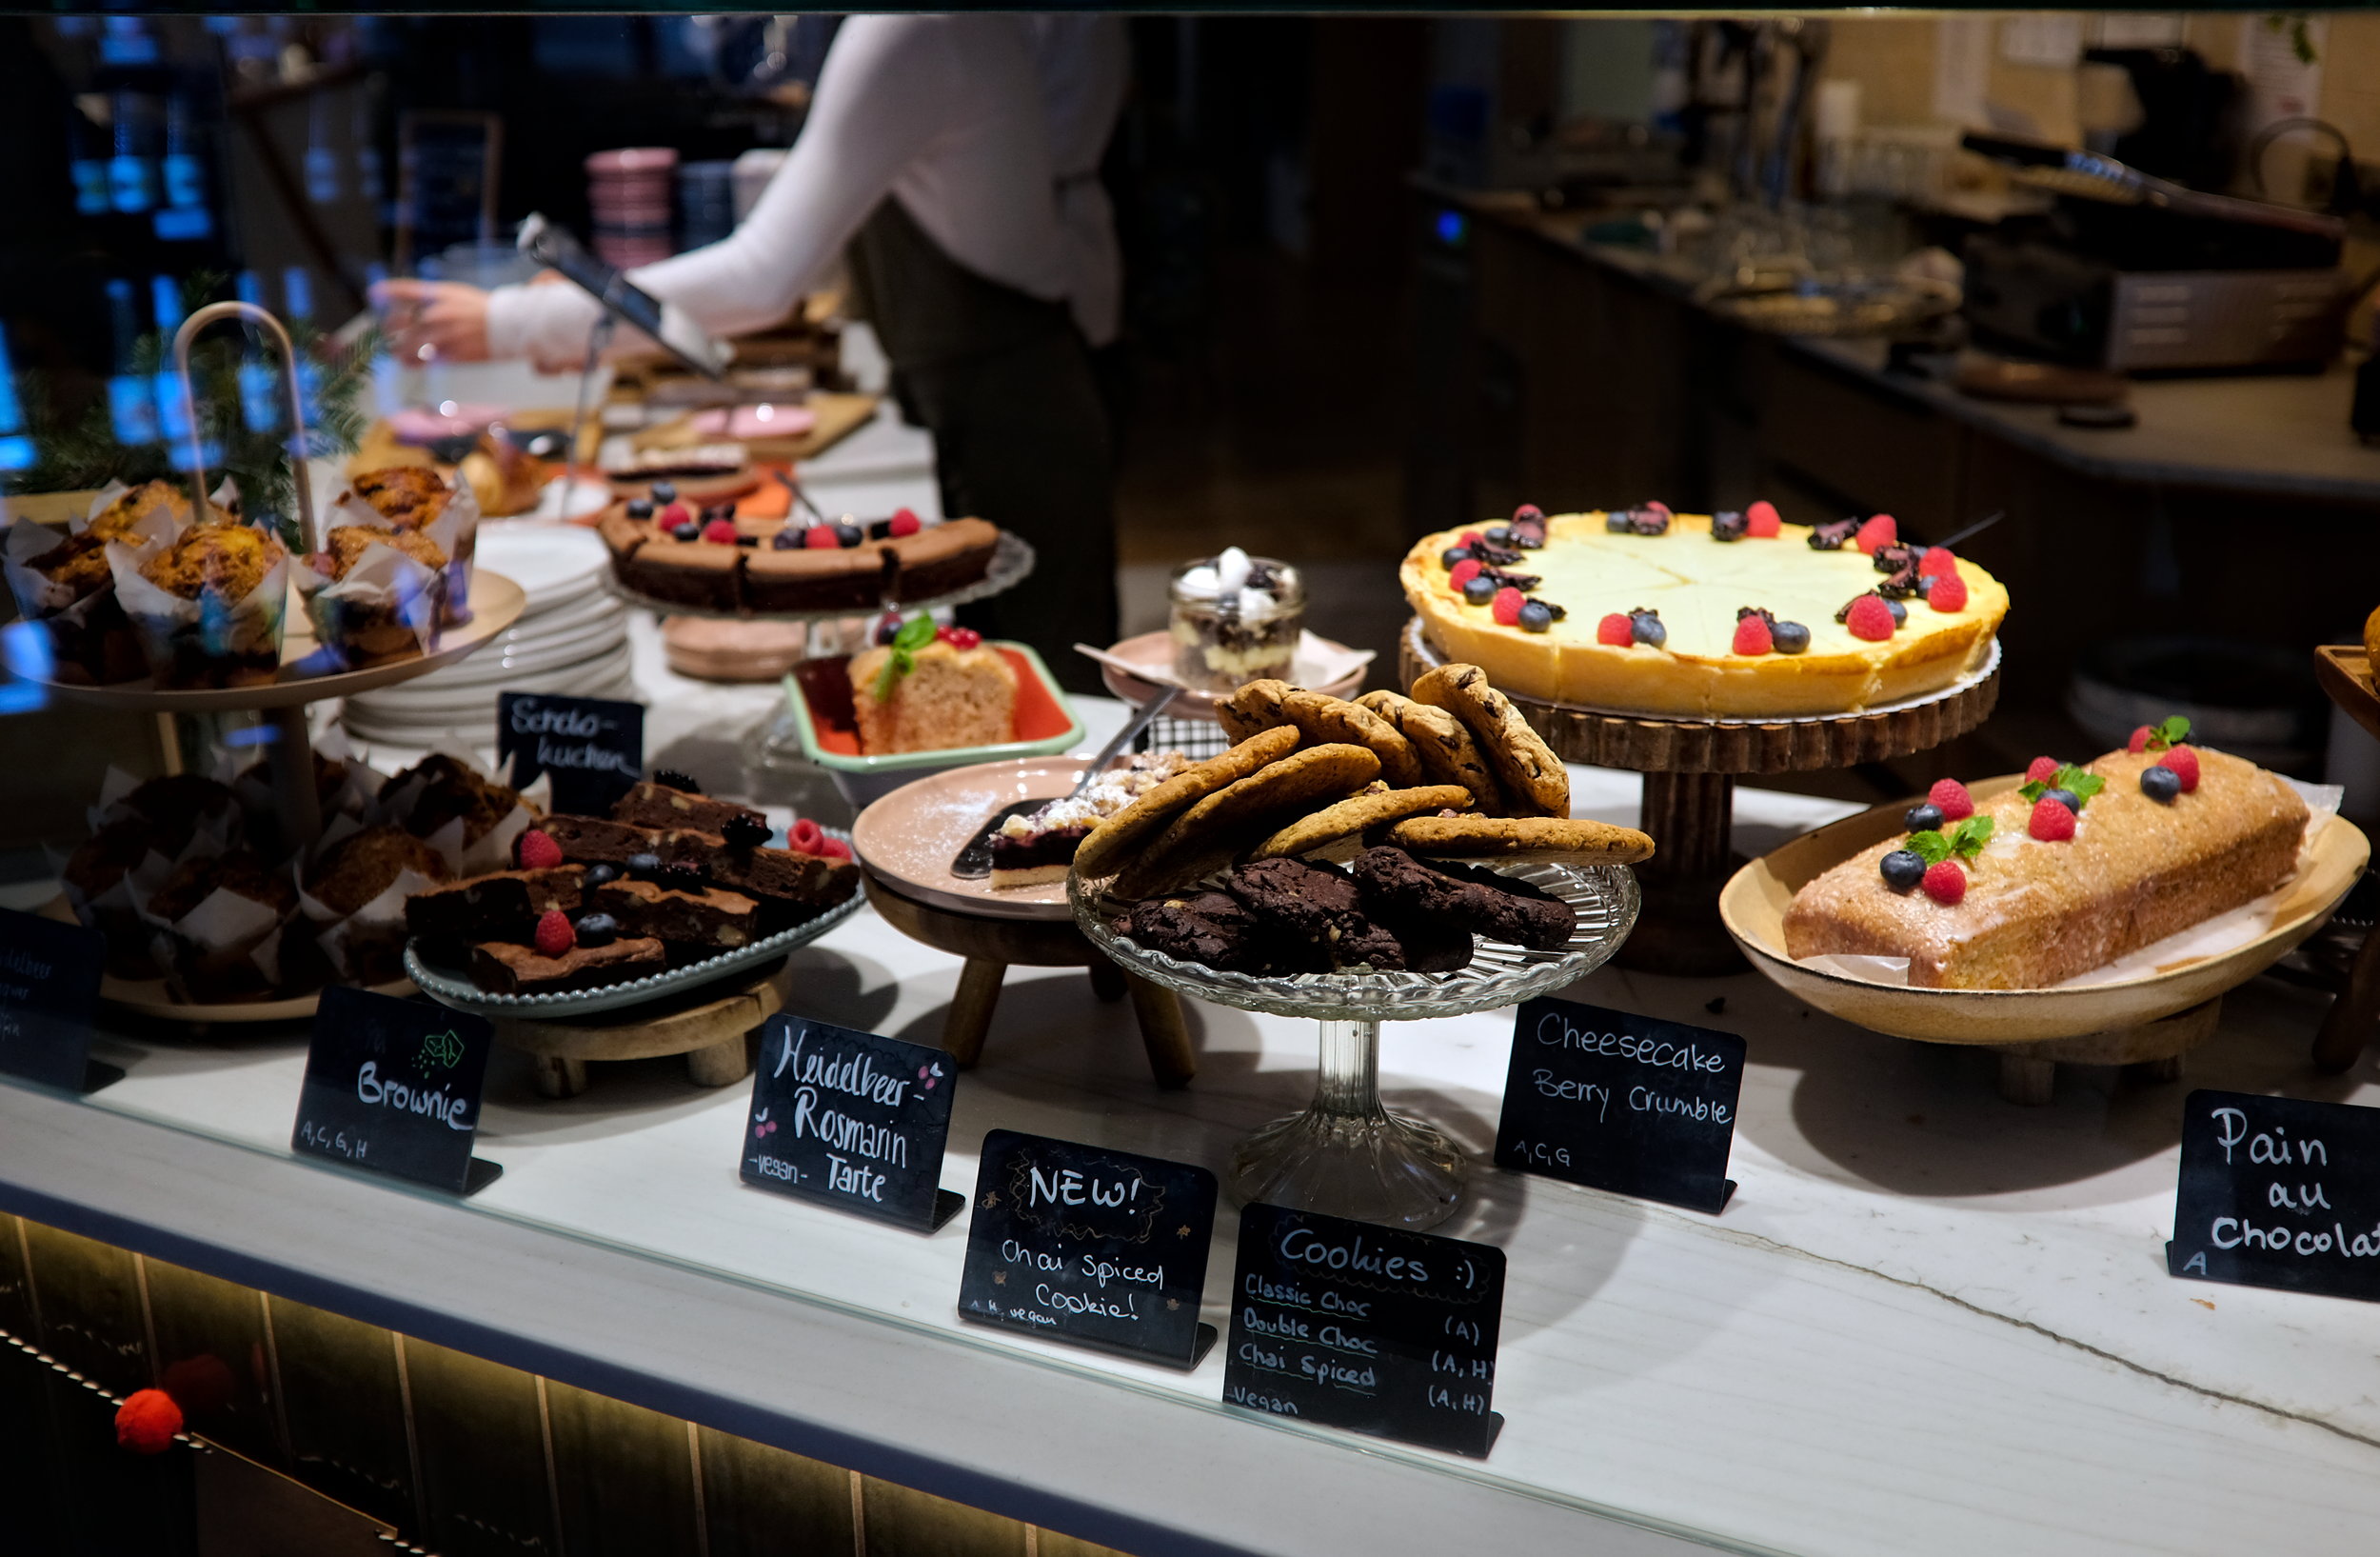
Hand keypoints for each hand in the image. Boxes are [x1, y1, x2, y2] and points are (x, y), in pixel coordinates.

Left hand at [371, 278, 491, 362]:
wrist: (510, 325)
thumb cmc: (483, 309)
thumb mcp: (457, 293)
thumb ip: (434, 297)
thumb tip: (413, 307)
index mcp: (439, 295)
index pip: (405, 290)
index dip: (386, 291)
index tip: (372, 294)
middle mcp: (437, 312)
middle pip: (401, 321)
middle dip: (390, 328)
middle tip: (387, 334)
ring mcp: (443, 334)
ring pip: (410, 345)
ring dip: (399, 350)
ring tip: (396, 354)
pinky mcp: (452, 352)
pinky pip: (426, 360)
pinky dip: (415, 362)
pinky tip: (410, 364)